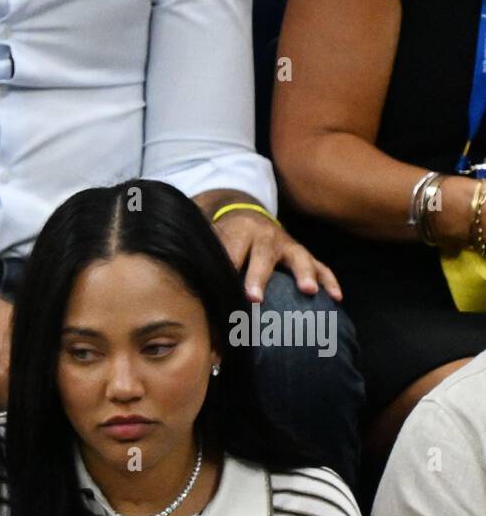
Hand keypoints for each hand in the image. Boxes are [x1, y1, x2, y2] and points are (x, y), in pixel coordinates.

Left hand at [213, 209, 342, 303]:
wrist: (246, 218)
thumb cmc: (223, 241)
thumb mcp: (210, 243)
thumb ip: (201, 260)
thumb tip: (179, 291)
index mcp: (237, 233)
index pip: (229, 252)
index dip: (226, 268)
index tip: (220, 289)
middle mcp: (264, 236)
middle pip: (262, 256)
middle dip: (258, 276)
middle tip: (254, 298)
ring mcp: (287, 245)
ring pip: (297, 258)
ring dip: (303, 274)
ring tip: (307, 292)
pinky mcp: (302, 254)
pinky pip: (320, 266)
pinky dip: (329, 280)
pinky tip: (336, 298)